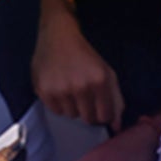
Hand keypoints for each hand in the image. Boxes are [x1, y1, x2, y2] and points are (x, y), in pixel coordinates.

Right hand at [32, 0, 122, 129]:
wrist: (58, 35)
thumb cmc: (84, 54)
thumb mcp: (106, 72)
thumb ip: (116, 99)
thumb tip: (116, 126)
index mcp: (99, 80)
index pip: (105, 116)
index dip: (102, 113)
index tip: (98, 106)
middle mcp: (80, 86)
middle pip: (88, 119)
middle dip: (88, 110)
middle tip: (83, 95)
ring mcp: (61, 89)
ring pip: (71, 115)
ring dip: (72, 106)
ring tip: (70, 88)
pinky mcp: (44, 90)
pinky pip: (56, 111)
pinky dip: (58, 103)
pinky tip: (59, 87)